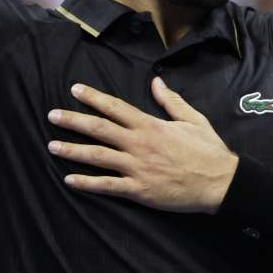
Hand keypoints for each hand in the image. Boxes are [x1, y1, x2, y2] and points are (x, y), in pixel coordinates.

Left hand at [47, 78, 238, 213]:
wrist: (220, 182)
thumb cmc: (208, 150)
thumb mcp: (193, 119)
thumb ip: (171, 101)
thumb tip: (156, 82)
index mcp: (151, 125)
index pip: (116, 107)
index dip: (94, 98)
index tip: (75, 90)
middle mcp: (139, 144)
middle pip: (100, 129)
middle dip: (74, 121)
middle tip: (52, 115)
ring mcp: (137, 167)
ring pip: (98, 156)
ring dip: (73, 150)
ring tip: (51, 145)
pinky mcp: (139, 189)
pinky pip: (108, 186)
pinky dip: (88, 183)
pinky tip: (70, 180)